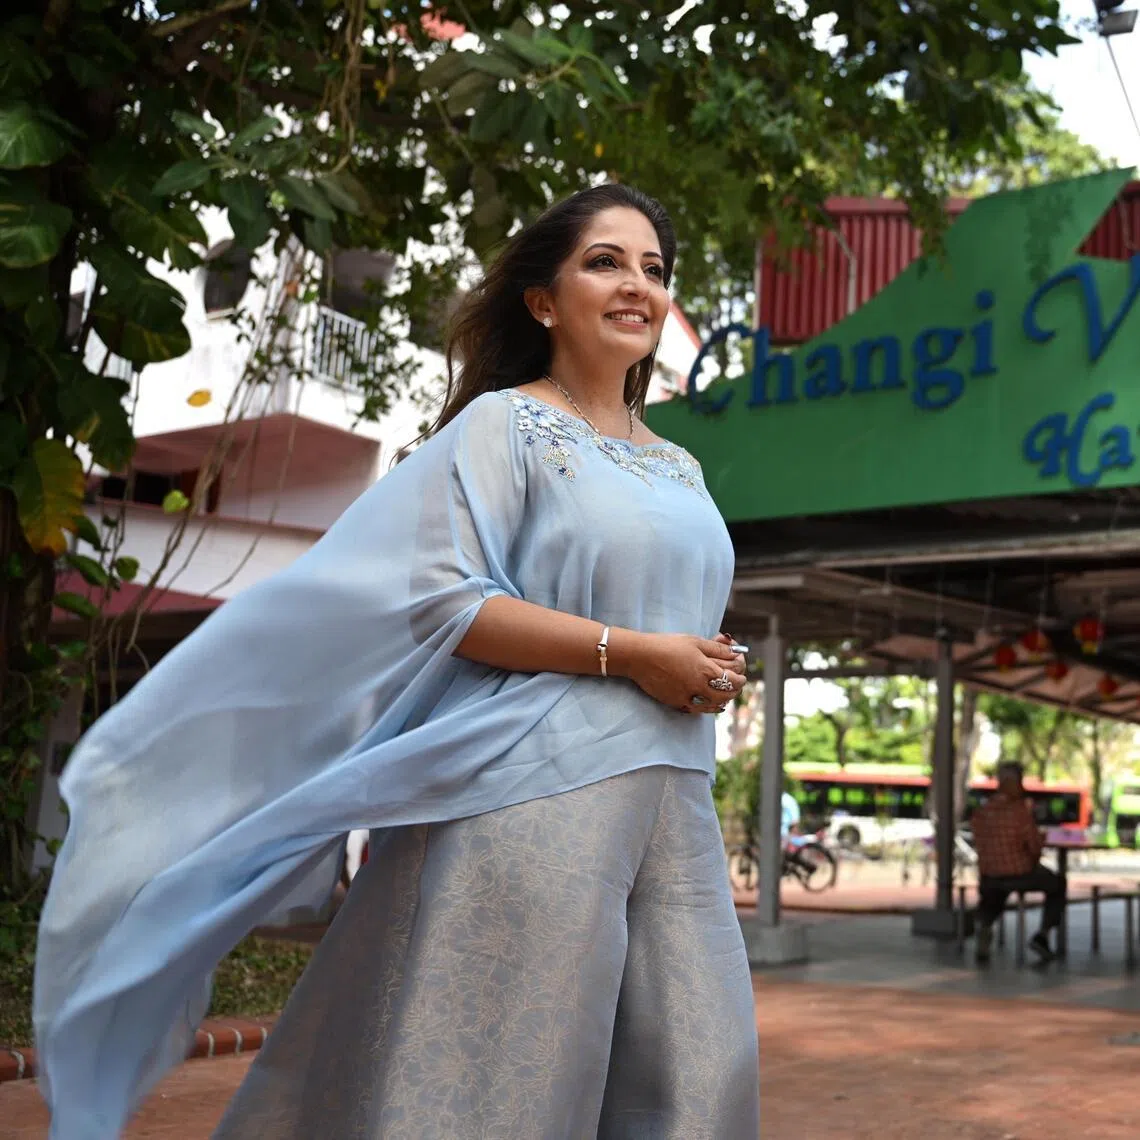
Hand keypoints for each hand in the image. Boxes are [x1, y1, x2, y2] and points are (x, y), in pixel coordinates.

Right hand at [614, 631, 745, 713]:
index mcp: (706, 669)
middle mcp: (699, 686)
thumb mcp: (695, 641)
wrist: (640, 657)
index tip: (741, 674)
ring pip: (713, 705)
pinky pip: (698, 710)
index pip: (733, 678)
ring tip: (727, 696)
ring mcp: (688, 697)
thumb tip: (735, 652)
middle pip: (726, 694)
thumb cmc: (667, 645)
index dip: (740, 677)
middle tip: (737, 685)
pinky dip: (708, 708)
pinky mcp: (677, 702)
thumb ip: (717, 649)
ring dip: (724, 700)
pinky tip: (712, 705)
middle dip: (735, 690)